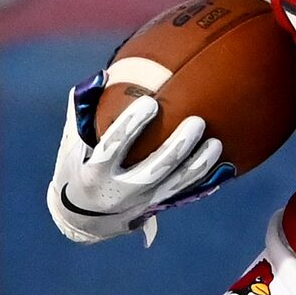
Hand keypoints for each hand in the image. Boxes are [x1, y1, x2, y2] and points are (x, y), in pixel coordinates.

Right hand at [46, 78, 226, 246]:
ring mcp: (142, 202)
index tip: (149, 103)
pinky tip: (223, 163)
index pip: (114, 148)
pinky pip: (184, 193)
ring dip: (199, 165)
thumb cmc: (76, 167)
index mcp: (95, 174)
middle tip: (197, 120)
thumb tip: (103, 76)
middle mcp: (121, 191)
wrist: (83, 218)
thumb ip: (82, 112)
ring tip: (216, 143)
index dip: (131, 126)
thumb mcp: (72, 144)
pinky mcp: (157, 206)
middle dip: (178, 147)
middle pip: (155, 169)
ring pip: (176, 184)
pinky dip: (202, 179)